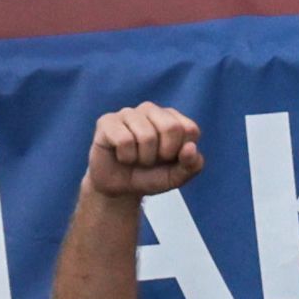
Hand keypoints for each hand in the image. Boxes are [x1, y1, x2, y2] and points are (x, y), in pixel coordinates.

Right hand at [86, 103, 201, 198]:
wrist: (120, 188)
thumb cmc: (150, 176)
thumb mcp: (177, 177)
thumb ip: (192, 165)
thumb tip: (191, 147)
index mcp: (172, 119)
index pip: (190, 129)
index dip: (182, 152)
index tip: (170, 159)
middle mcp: (150, 110)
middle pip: (171, 127)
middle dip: (164, 153)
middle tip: (152, 159)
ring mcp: (128, 113)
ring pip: (146, 135)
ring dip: (143, 158)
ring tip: (136, 158)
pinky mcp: (107, 121)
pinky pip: (124, 140)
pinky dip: (126, 156)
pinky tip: (122, 156)